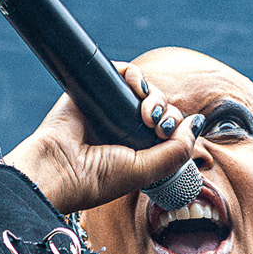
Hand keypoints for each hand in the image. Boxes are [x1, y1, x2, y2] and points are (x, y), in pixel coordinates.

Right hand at [0, 62, 197, 215]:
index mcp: (136, 152)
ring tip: (146, 111)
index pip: (168, 130)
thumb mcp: (144, 172)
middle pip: (160, 108)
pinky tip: (136, 87)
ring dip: (154, 94)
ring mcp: (109, 110)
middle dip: (166, 111)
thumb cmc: (93, 179)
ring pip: (144, 90)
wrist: (56, 169)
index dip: (177, 127)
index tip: (167, 134)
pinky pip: (121, 73)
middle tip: (157, 123)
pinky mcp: (94, 92)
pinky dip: (134, 74)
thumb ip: (175, 152)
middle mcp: (123, 130)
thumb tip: (196, 124)